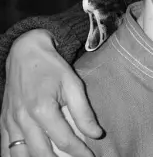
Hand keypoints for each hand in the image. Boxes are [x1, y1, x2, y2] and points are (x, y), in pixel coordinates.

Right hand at [0, 30, 101, 156]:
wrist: (25, 53)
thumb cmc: (52, 67)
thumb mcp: (72, 83)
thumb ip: (83, 111)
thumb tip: (96, 134)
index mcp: (43, 109)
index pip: (64, 140)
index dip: (80, 152)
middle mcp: (24, 119)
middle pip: (42, 153)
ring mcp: (11, 122)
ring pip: (20, 155)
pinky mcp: (3, 122)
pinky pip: (5, 149)